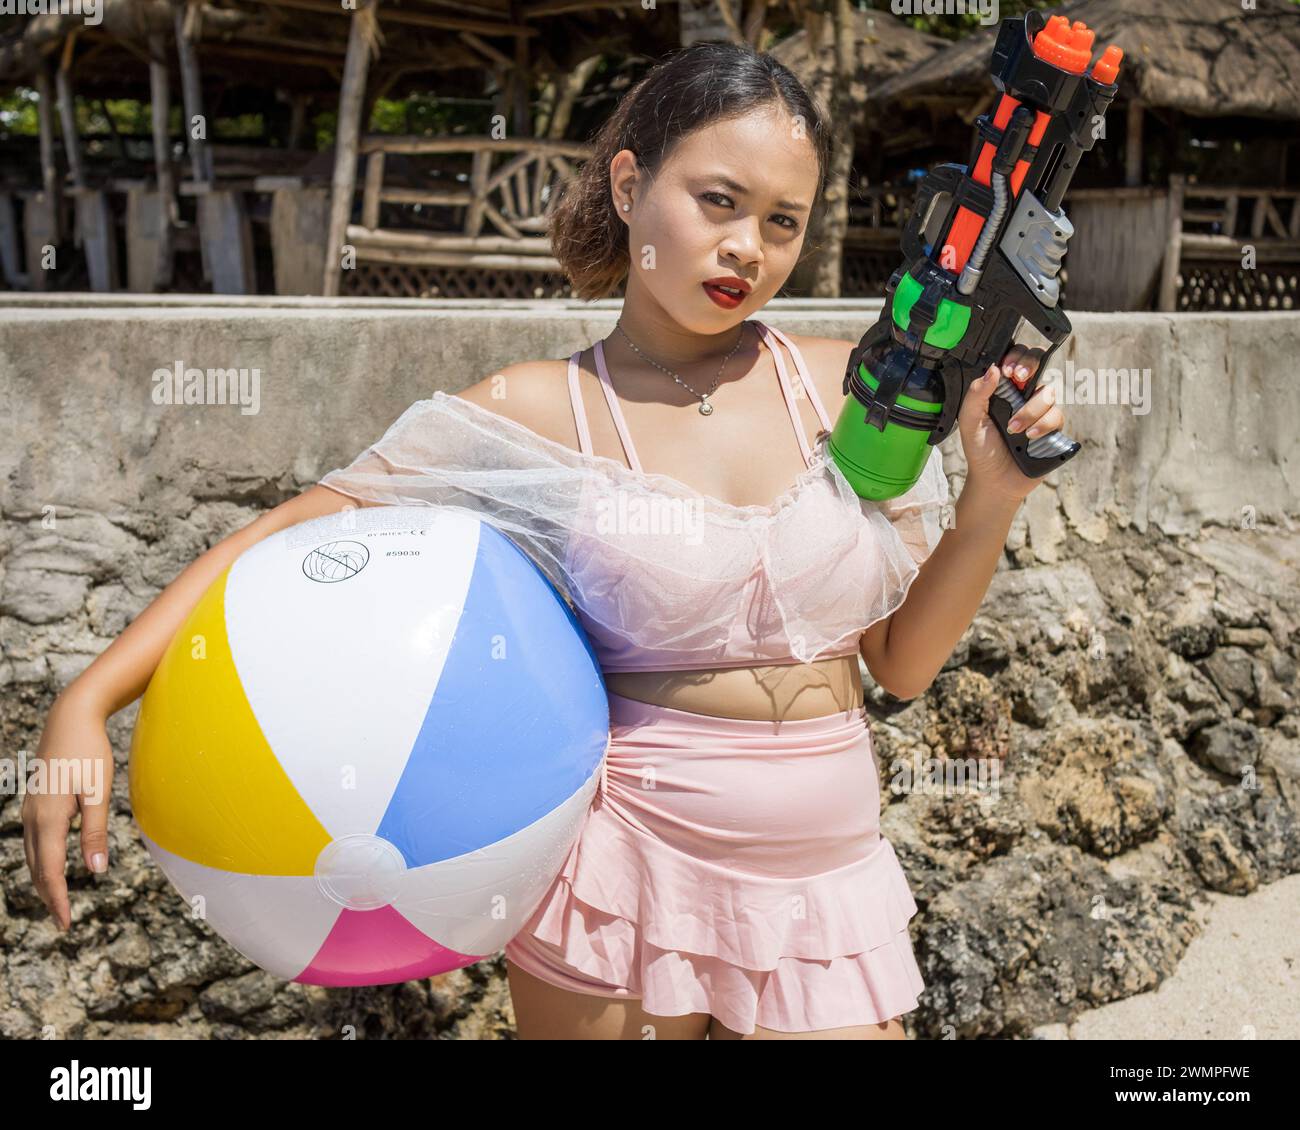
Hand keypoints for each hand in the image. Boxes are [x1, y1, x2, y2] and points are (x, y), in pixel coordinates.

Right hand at [21, 692, 115, 931]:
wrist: (71, 717)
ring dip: (44, 880)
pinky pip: (34, 840)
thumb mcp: (98, 791)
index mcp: (49, 818)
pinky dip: (42, 860)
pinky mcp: (35, 801)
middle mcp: (33, 817)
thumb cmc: (90, 751)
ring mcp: (30, 808)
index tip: (66, 924)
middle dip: (49, 896)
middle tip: (63, 923)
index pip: (51, 871)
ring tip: (57, 901)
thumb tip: (95, 871)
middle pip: (38, 868)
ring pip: (33, 855)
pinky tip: (52, 865)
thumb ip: (95, 831)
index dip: (58, 899)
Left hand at [958, 344, 1062, 503]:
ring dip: (1030, 410)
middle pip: (1038, 363)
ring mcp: (1040, 410)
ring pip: (1048, 392)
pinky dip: (1043, 425)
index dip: (1016, 356)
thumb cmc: (981, 450)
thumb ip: (977, 394)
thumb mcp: (970, 421)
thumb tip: (993, 369)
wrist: (995, 481)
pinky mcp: (1052, 427)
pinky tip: (1029, 437)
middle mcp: (1023, 395)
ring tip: (1014, 429)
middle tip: (1019, 377)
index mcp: (1002, 389)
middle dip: (1031, 364)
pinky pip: (1057, 415)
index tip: (1008, 369)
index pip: (1014, 360)